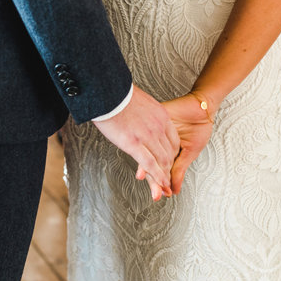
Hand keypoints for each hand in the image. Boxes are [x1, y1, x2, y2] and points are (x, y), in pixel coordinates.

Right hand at [92, 85, 178, 200]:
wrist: (107, 91)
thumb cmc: (118, 95)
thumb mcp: (141, 101)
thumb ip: (146, 111)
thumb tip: (142, 115)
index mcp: (161, 115)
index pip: (172, 139)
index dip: (172, 154)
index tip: (170, 162)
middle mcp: (158, 126)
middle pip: (169, 152)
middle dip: (169, 169)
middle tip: (169, 180)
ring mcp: (147, 136)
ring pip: (161, 161)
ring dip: (164, 177)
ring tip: (165, 188)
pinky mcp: (134, 144)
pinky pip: (150, 164)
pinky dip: (157, 176)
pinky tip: (160, 184)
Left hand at [160, 93, 213, 193]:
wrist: (202, 106)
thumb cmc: (198, 125)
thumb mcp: (190, 152)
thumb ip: (180, 169)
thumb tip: (173, 190)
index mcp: (165, 151)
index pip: (159, 168)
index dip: (160, 182)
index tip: (162, 194)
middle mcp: (157, 142)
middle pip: (152, 162)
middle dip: (155, 179)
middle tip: (156, 193)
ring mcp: (156, 131)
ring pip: (150, 150)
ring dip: (152, 167)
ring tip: (153, 180)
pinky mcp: (157, 119)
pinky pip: (152, 133)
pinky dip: (152, 147)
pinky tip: (151, 158)